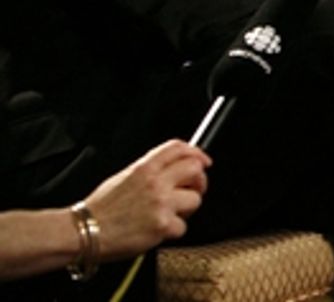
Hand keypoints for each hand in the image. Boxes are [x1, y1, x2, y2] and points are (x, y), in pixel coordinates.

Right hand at [86, 140, 210, 259]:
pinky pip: (183, 226)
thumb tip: (174, 168)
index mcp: (144, 168)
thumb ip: (150, 170)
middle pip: (195, 169)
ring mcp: (160, 204)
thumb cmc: (100, 209)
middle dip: (198, 181)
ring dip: (186, 209)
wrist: (83, 232)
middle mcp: (155, 183)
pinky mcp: (162, 225)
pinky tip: (158, 230)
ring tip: (168, 214)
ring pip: (195, 199)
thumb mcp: (122, 177)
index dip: (196, 152)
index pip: (177, 148)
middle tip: (191, 190)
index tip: (202, 160)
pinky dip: (173, 231)